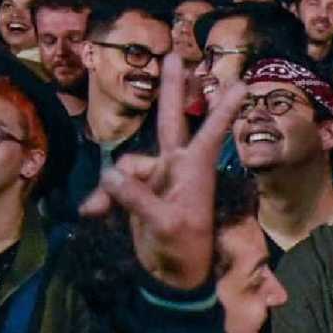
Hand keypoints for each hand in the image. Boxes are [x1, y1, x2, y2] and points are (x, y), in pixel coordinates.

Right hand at [81, 50, 244, 289]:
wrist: (170, 276)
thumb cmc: (183, 250)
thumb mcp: (164, 225)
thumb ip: (138, 198)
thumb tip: (112, 175)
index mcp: (194, 169)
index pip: (209, 131)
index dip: (224, 108)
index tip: (242, 83)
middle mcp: (176, 165)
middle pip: (171, 118)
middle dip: (173, 88)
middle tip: (175, 55)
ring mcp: (156, 177)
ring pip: (128, 164)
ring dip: (112, 185)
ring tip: (97, 209)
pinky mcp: (138, 192)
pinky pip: (114, 185)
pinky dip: (101, 197)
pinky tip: (90, 212)